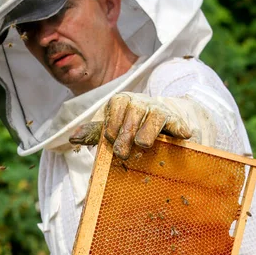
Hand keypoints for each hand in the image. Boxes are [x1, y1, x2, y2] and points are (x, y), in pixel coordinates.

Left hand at [69, 92, 192, 159]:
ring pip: (155, 116)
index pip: (117, 105)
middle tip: (121, 153)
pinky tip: (183, 135)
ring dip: (148, 131)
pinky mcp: (175, 121)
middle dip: (127, 132)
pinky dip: (179, 128)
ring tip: (143, 144)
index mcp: (123, 101)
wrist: (159, 121)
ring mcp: (159, 111)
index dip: (113, 122)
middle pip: (135, 111)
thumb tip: (72, 139)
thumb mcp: (111, 128)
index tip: (110, 139)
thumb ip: (94, 132)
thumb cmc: (128, 126)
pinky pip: (177, 123)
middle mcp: (142, 102)